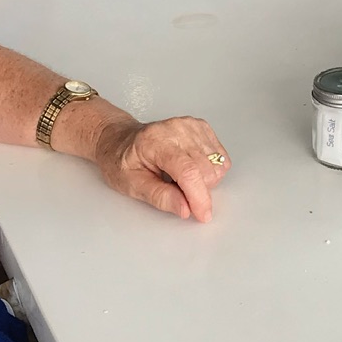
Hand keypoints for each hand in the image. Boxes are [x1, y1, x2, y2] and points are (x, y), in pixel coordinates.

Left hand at [91, 115, 229, 222]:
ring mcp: (191, 126)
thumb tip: (186, 209)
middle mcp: (177, 129)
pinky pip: (221, 158)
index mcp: (155, 141)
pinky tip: (191, 167)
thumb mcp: (132, 185)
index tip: (203, 215)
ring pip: (217, 166)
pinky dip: (210, 169)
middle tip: (175, 189)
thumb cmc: (122, 161)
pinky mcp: (201, 127)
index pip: (188, 171)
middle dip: (197, 191)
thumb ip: (160, 197)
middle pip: (206, 170)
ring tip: (180, 177)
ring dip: (204, 180)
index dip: (199, 197)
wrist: (120, 140)